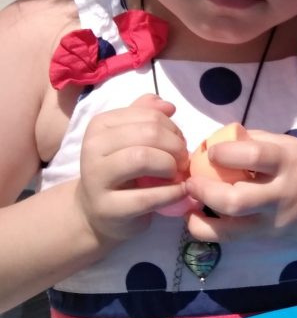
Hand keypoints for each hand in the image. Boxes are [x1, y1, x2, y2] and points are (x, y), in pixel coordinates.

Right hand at [75, 93, 191, 243]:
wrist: (95, 211)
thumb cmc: (120, 170)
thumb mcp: (131, 139)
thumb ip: (147, 116)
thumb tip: (168, 105)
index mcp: (100, 125)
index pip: (150, 115)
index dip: (173, 129)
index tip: (178, 143)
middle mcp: (93, 147)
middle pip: (149, 133)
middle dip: (176, 147)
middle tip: (182, 161)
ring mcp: (96, 178)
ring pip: (143, 158)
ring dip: (171, 166)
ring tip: (177, 175)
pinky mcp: (108, 207)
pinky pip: (148, 196)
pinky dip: (172, 193)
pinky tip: (180, 192)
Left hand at [182, 129, 296, 243]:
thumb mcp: (292, 146)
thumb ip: (257, 143)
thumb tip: (217, 143)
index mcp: (288, 163)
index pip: (252, 155)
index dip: (223, 152)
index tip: (210, 151)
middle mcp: (280, 195)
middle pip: (234, 200)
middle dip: (202, 190)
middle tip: (190, 181)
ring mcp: (274, 223)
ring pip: (228, 230)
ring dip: (198, 218)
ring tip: (190, 204)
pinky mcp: (270, 241)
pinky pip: (233, 238)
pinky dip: (212, 228)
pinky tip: (203, 217)